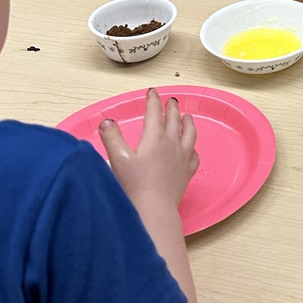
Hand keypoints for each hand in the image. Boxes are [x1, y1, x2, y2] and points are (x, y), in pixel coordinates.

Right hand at [99, 88, 198, 209]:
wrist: (154, 210)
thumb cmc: (135, 186)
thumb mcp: (118, 159)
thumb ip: (112, 138)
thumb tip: (107, 121)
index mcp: (155, 138)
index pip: (155, 112)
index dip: (153, 100)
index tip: (152, 92)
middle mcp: (172, 144)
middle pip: (174, 120)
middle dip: (171, 108)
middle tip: (171, 101)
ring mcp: (182, 158)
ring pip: (189, 134)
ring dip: (187, 122)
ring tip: (187, 116)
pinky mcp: (187, 172)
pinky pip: (194, 155)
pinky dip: (193, 147)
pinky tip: (191, 148)